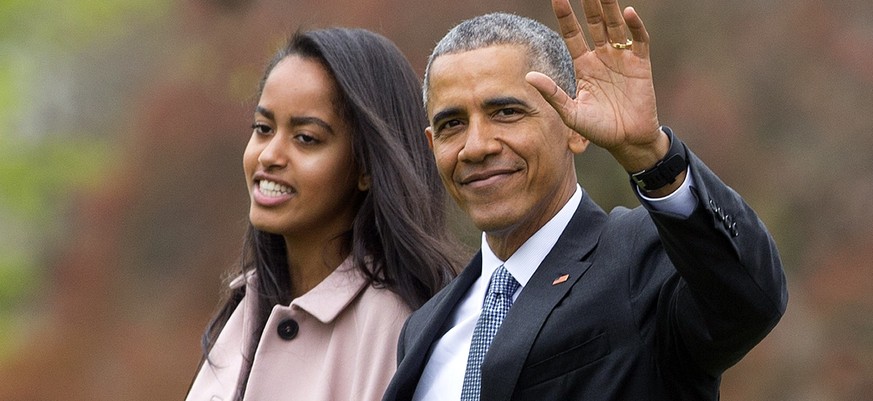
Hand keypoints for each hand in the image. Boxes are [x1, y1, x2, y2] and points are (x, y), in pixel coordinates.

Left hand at [526, 0, 666, 172]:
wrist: (628, 141)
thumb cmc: (599, 129)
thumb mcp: (571, 113)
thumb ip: (553, 94)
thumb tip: (530, 76)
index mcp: (584, 65)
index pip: (572, 33)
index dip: (565, 15)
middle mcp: (602, 57)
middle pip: (594, 23)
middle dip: (589, 4)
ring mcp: (622, 58)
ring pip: (615, 26)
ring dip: (610, 7)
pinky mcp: (641, 64)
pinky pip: (638, 40)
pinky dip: (635, 26)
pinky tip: (628, 12)